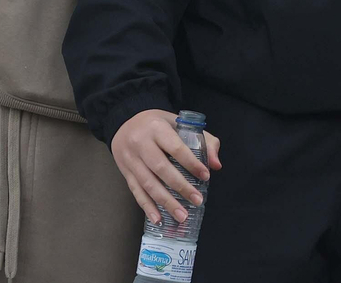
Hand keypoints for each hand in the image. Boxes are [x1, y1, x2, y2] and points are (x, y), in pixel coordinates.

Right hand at [111, 109, 222, 223]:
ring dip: (166, 202)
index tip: (205, 176)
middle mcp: (141, 144)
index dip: (191, 163)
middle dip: (181, 187)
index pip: (176, 148)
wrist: (124, 121)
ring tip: (182, 216)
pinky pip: (136, 192)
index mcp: (156, 129)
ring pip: (148, 184)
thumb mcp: (178, 122)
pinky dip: (147, 207)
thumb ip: (202, 139)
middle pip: (161, 169)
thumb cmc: (156, 123)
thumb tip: (216, 165)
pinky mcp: (125, 172)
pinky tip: (158, 219)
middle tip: (197, 201)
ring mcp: (131, 159)